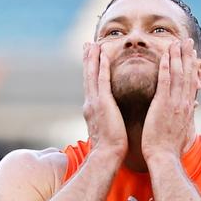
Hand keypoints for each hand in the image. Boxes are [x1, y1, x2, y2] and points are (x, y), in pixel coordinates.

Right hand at [82, 42, 127, 158]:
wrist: (107, 156)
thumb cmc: (111, 148)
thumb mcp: (108, 131)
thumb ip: (108, 121)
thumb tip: (112, 120)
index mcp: (93, 110)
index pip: (92, 86)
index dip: (91, 72)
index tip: (91, 59)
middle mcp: (91, 103)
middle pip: (88, 77)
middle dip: (88, 60)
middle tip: (87, 45)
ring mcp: (95, 103)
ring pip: (92, 75)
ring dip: (92, 58)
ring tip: (92, 44)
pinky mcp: (102, 103)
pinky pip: (102, 80)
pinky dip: (101, 67)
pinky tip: (103, 55)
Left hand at [141, 39, 197, 161]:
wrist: (164, 157)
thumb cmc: (169, 147)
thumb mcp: (182, 130)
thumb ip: (186, 116)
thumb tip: (193, 109)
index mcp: (187, 108)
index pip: (191, 83)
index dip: (192, 66)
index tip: (192, 54)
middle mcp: (183, 103)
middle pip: (187, 74)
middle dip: (187, 56)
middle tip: (187, 40)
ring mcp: (174, 103)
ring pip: (177, 74)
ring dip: (177, 56)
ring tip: (176, 42)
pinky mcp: (163, 105)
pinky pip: (164, 81)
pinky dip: (165, 67)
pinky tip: (164, 55)